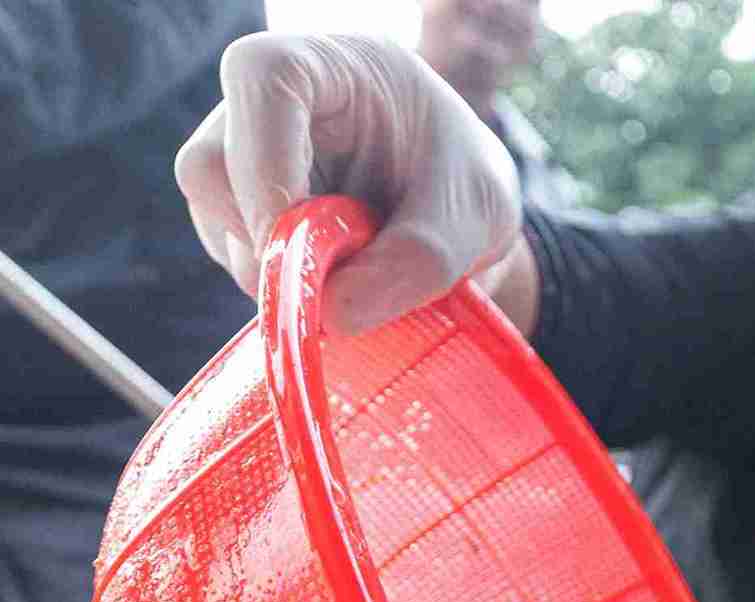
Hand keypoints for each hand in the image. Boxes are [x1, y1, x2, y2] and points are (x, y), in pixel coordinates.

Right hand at [175, 32, 520, 333]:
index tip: (298, 238)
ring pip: (216, 220)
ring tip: (364, 272)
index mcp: (334, 65)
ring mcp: (242, 153)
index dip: (265, 164)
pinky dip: (284, 284)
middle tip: (342, 286)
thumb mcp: (474, 216)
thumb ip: (419, 259)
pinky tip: (339, 275)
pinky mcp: (238, 206)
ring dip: (282, 270)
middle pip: (211, 165)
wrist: (460, 210)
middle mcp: (271, 102)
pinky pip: (232, 254)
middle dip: (271, 242)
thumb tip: (331, 314)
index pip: (262, 78)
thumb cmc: (468, 185)